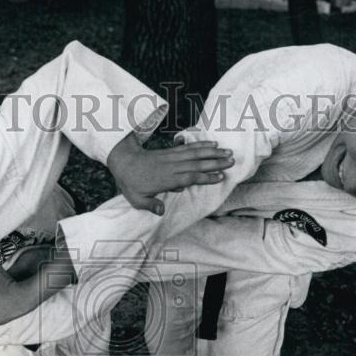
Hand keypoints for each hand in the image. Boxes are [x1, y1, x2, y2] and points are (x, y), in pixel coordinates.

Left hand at [107, 133, 233, 214]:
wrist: (124, 162)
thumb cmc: (132, 183)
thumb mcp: (137, 199)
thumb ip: (150, 205)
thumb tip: (161, 212)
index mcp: (166, 179)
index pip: (189, 177)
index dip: (205, 177)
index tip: (220, 177)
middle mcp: (172, 166)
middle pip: (197, 164)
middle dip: (215, 162)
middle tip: (231, 161)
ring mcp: (172, 157)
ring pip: (195, 154)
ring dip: (212, 152)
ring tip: (227, 152)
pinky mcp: (171, 152)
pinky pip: (188, 148)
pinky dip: (201, 145)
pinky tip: (212, 143)